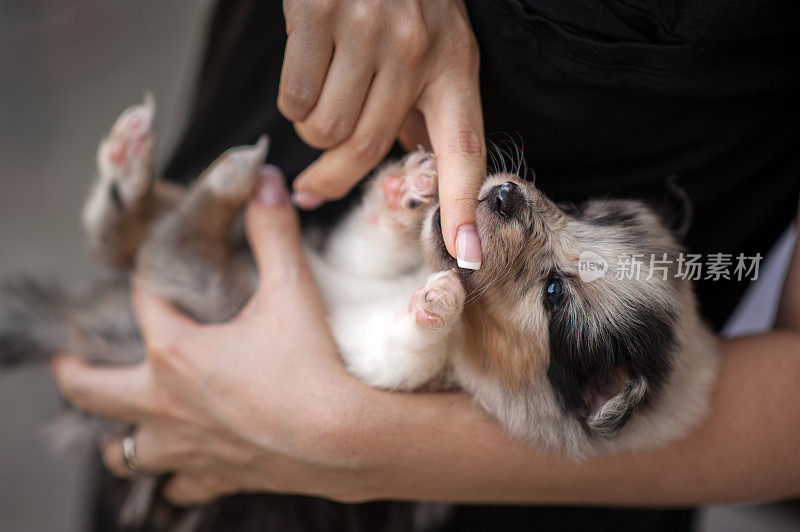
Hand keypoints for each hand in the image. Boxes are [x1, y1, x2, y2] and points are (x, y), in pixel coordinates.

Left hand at [52, 178, 369, 504]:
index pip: (144, 303)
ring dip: (120, 436)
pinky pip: (180, 488)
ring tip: (120, 428)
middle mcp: (168, 404)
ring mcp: (189, 447)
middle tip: (67, 363)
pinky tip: (184, 472)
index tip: (160, 270)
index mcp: (176, 352)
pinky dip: (176, 478)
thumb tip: (267, 180)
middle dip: (77, 374)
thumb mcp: (292, 289)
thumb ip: (273, 232)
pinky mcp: (220, 477)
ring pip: (127, 452)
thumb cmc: (313, 365)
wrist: (347, 438)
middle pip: (95, 392)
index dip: (151, 279)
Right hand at [281, 0, 484, 266]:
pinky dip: (292, 103)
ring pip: (327, 129)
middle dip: (333, 178)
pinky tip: (305, 71)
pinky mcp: (318, 16)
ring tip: (321, 97)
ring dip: (313, 131)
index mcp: (454, 63)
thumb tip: (406, 159)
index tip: (465, 256)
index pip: (465, 148)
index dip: (464, 206)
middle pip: (369, 149)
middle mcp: (416, 50)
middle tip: (312, 187)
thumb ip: (423, 104)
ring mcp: (368, 31)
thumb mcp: (433, 40)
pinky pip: (295, 99)